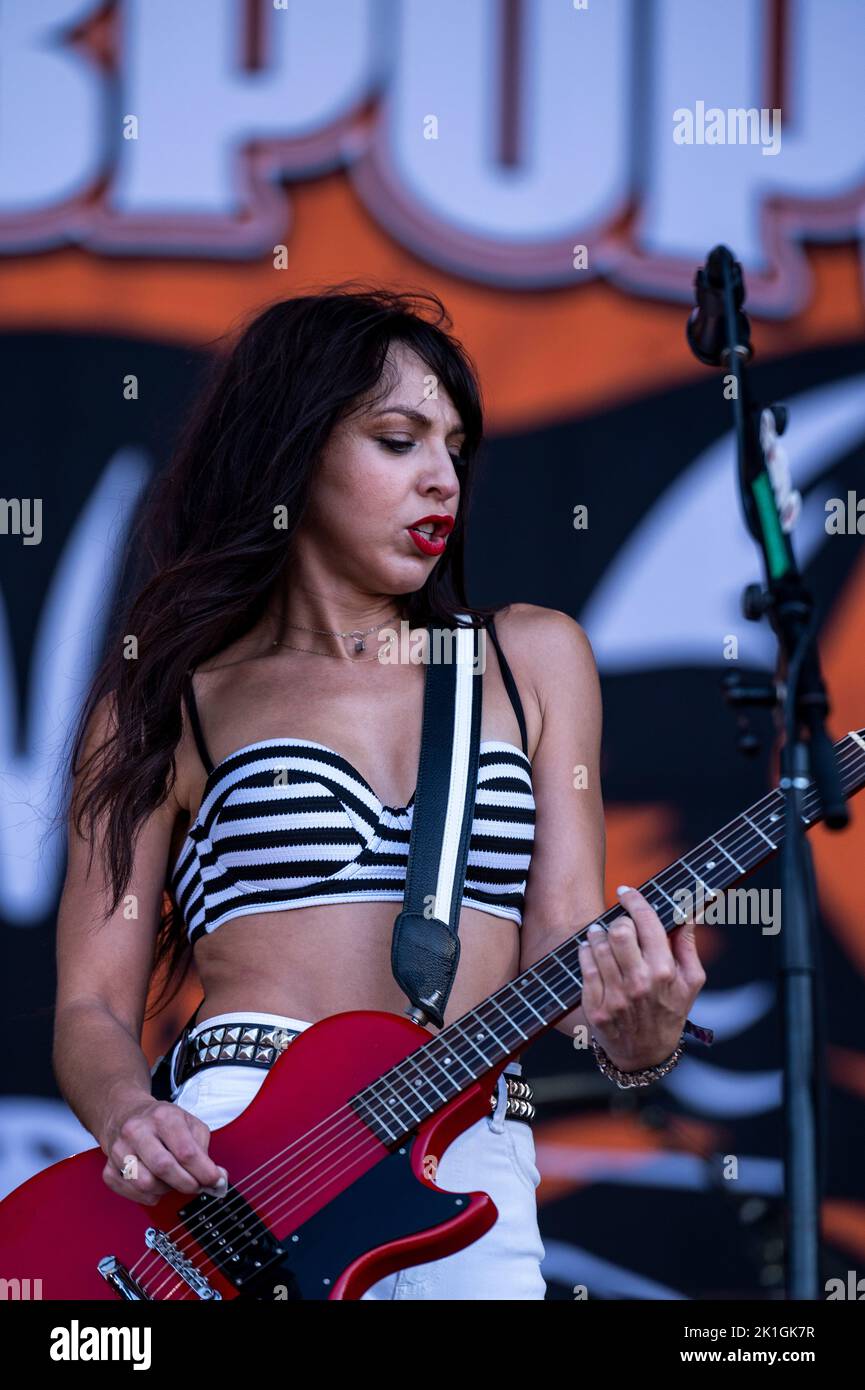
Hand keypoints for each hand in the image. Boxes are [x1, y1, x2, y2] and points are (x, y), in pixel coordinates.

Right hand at [100, 1085, 228, 1205]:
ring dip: (165, 1190)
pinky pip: (130, 1192)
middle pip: (164, 1168)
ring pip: (145, 1184)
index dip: (204, 1172)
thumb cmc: (160, 1120)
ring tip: (172, 1181)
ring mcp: (119, 1150)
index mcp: (163, 1116)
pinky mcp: (108, 1168)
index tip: (215, 1181)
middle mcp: (137, 1131)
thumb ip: (204, 1149)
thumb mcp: (188, 1122)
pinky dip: (147, 1195)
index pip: (185, 1151)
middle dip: (186, 1184)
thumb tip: (217, 1178)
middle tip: (196, 1186)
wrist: (124, 1113)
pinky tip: (155, 1183)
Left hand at [577, 885, 705, 1072]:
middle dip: (618, 920)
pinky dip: (586, 952)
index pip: (646, 922)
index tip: (626, 891)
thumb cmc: (671, 1012)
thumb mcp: (691, 982)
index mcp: (664, 972)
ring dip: (598, 934)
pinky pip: (584, 965)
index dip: (634, 900)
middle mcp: (639, 983)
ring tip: (602, 936)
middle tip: (619, 924)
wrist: (646, 1055)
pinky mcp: (596, 1007)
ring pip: (598, 945)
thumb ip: (688, 945)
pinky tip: (592, 952)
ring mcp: (615, 996)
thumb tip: (689, 911)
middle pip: (619, 929)